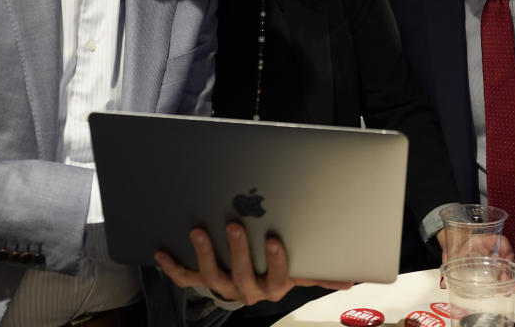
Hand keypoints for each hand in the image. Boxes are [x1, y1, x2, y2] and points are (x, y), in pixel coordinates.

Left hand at [154, 223, 352, 305]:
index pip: (278, 276)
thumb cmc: (279, 270)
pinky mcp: (202, 280)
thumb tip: (353, 279)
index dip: (276, 261)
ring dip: (205, 253)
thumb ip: (323, 273)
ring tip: (199, 230)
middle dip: (238, 251)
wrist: (252, 284)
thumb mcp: (302, 271)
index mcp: (274, 286)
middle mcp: (247, 290)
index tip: (275, 240)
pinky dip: (172, 267)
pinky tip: (161, 251)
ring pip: (212, 276)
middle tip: (234, 225)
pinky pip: (186, 279)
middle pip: (242, 275)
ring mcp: (223, 285)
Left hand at [438, 233, 514, 290]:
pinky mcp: (494, 262)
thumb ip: (447, 267)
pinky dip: (512, 276)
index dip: (506, 256)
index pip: (501, 243)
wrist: (451, 238)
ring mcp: (494, 254)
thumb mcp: (450, 253)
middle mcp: (492, 246)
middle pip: (508, 256)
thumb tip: (443, 283)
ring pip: (510, 263)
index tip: (505, 271)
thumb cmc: (453, 242)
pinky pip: (506, 268)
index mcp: (482, 239)